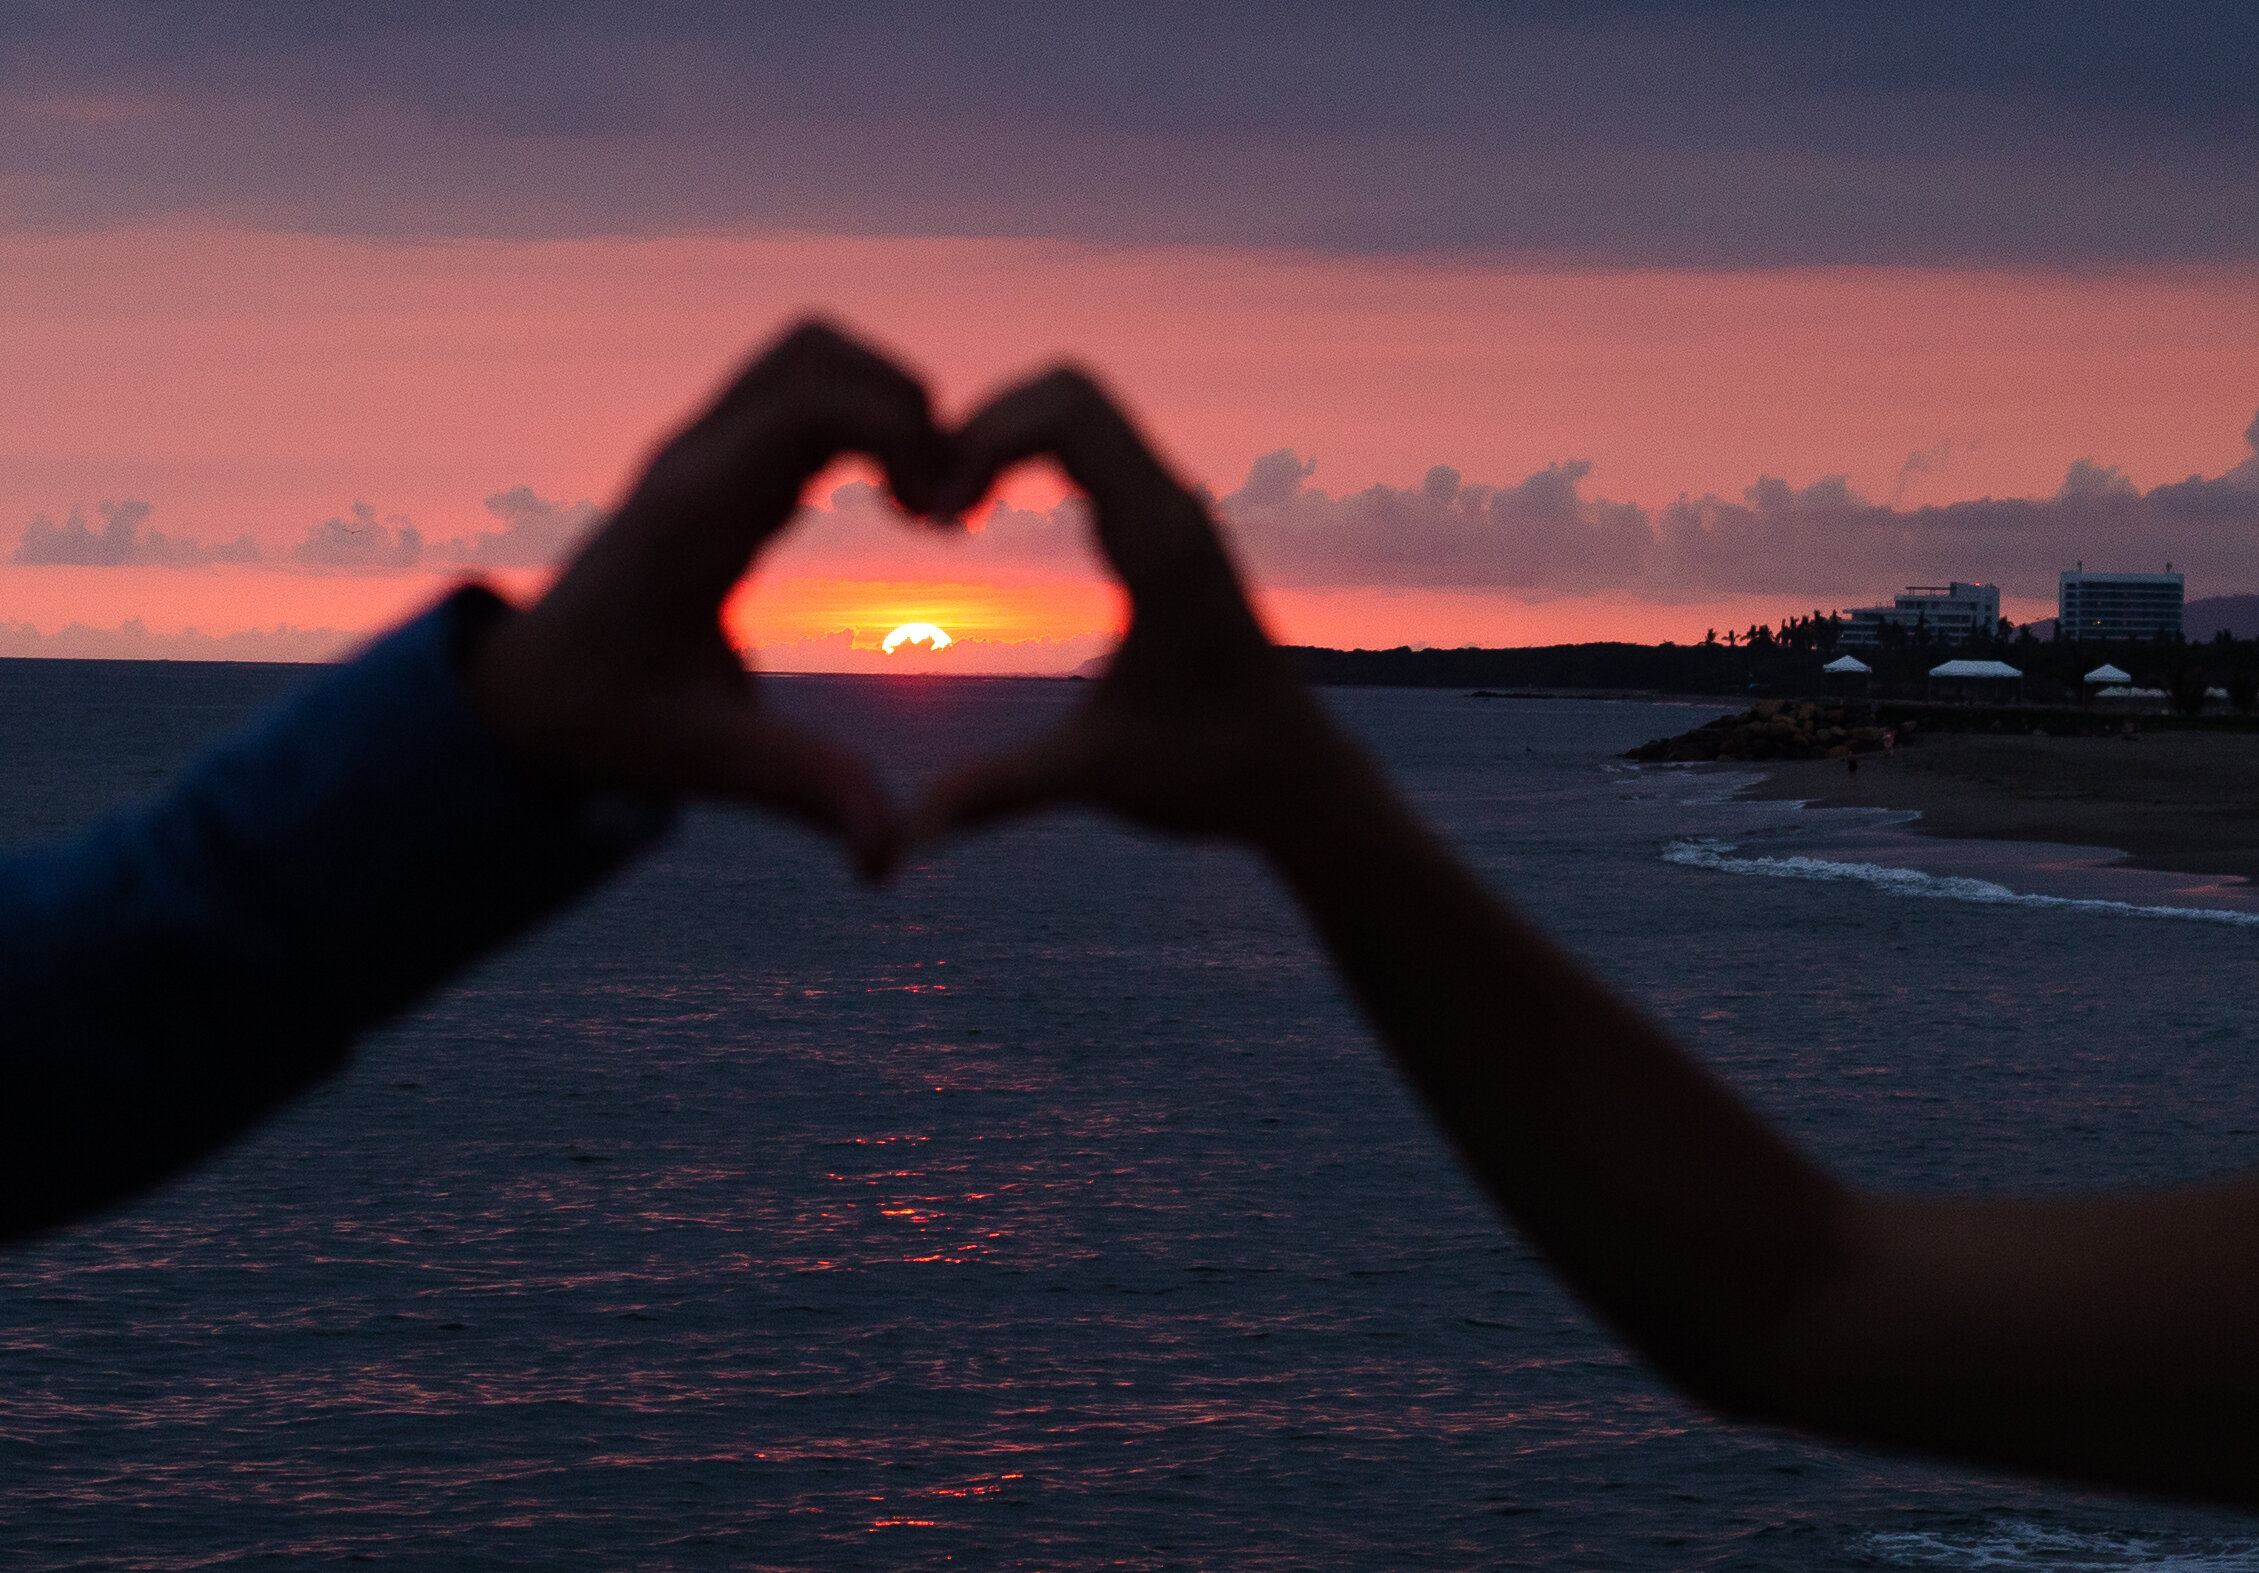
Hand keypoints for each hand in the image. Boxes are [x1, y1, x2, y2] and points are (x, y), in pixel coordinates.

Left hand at [467, 320, 949, 877]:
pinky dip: (861, 421)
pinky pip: (799, 395)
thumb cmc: (607, 725)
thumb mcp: (708, 763)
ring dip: (885, 403)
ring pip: (809, 359)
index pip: (811, 403)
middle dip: (905, 405)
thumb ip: (805, 793)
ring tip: (924, 500)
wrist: (522, 699)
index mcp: (697, 512)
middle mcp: (696, 459)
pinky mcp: (712, 462)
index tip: (944, 516)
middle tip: (946, 503)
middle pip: (817, 353)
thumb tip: (887, 861)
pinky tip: (888, 504)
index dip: (902, 433)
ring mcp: (700, 450)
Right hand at [911, 368, 1370, 848]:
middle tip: (931, 502)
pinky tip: (987, 512)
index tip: (939, 517)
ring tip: (950, 509)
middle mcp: (1175, 509)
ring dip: (1006, 433)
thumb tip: (906, 837)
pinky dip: (1029, 450)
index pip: (1069, 417)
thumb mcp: (1097, 778)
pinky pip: (1093, 444)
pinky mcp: (1170, 525)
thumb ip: (1000, 794)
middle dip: (985, 422)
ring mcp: (1176, 510)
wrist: (1297, 779)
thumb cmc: (1210, 775)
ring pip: (1081, 408)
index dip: (984, 440)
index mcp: (1160, 546)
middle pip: (1069, 389)